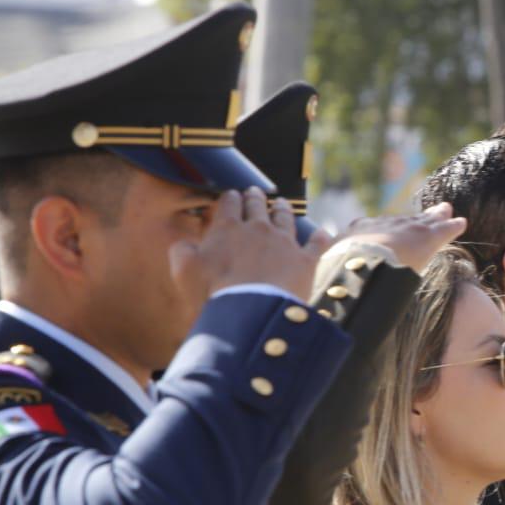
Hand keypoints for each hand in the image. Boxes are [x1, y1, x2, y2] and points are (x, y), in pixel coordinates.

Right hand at [172, 189, 331, 301]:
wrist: (251, 312)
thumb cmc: (213, 292)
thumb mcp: (184, 271)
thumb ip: (182, 251)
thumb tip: (185, 244)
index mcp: (228, 228)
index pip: (229, 203)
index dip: (230, 198)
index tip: (231, 195)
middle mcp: (258, 229)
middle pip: (257, 206)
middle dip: (254, 197)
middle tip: (254, 192)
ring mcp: (284, 242)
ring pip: (285, 218)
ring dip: (282, 208)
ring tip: (280, 203)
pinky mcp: (304, 260)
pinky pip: (316, 245)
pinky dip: (320, 238)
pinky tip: (322, 233)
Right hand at [339, 202, 466, 273]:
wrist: (358, 265)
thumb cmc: (339, 274)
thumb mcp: (328, 271)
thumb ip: (327, 274)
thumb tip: (316, 289)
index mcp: (357, 233)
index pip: (372, 229)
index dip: (382, 230)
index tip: (385, 231)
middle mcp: (382, 225)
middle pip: (400, 220)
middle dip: (412, 218)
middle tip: (422, 211)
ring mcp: (404, 229)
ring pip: (423, 221)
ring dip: (435, 217)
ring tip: (445, 211)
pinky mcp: (426, 237)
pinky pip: (443, 229)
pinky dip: (452, 226)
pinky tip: (461, 223)